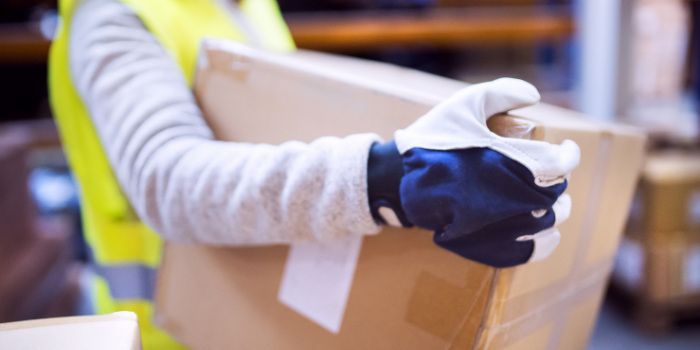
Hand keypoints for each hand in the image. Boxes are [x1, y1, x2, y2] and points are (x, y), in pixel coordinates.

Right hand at [369, 78, 579, 267]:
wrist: (400, 179)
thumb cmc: (433, 140)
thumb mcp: (464, 104)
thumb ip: (502, 93)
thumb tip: (536, 97)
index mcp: (513, 161)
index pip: (561, 163)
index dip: (569, 155)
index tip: (566, 150)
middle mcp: (513, 196)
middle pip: (555, 193)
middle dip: (559, 181)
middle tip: (552, 172)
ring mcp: (502, 225)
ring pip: (547, 221)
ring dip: (555, 209)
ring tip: (549, 201)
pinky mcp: (487, 245)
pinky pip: (528, 252)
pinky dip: (543, 244)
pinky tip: (546, 233)